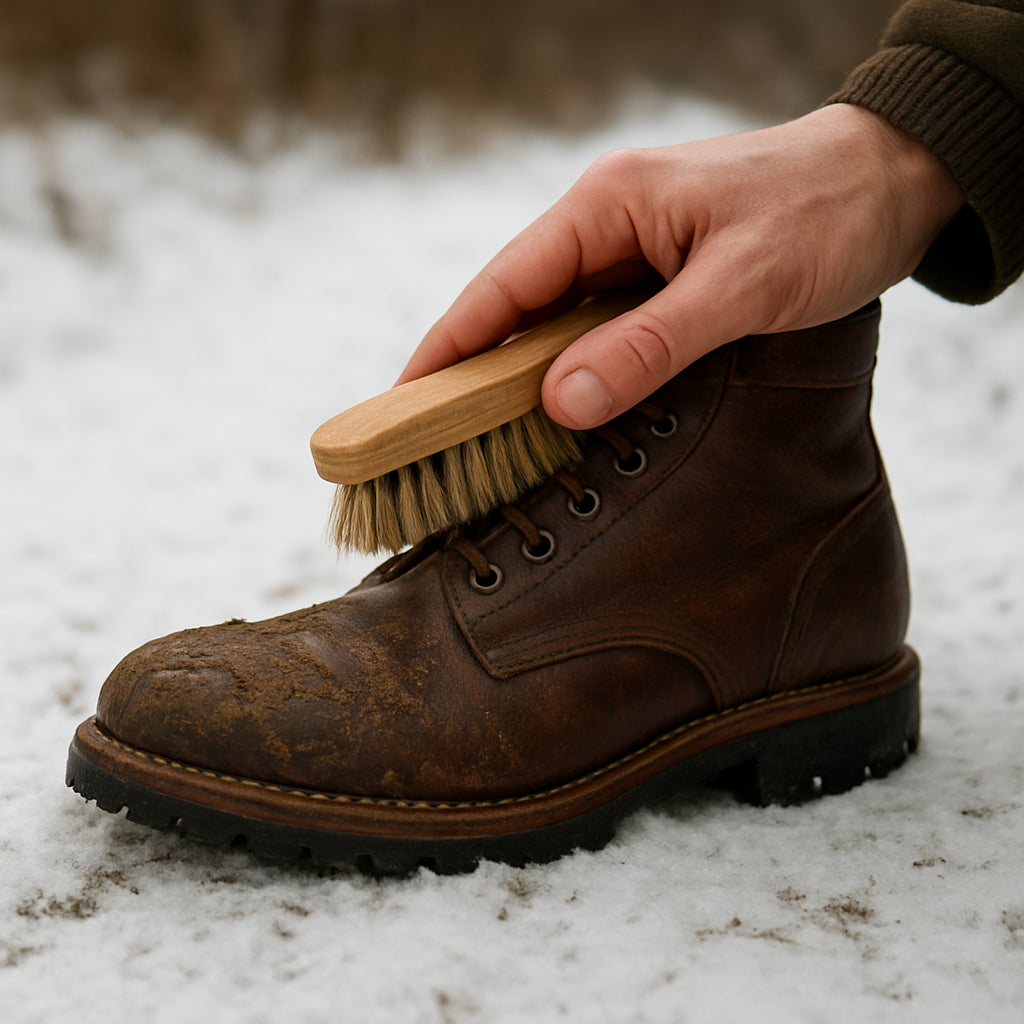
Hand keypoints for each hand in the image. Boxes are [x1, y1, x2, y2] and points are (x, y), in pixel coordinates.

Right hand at [397, 104, 963, 428]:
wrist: (897, 179)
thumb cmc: (826, 213)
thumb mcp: (741, 285)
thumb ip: (649, 344)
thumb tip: (559, 400)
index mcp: (607, 205)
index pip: (501, 286)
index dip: (447, 348)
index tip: (400, 407)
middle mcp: (606, 224)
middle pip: (515, 308)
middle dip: (470, 374)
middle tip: (430, 446)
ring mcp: (631, 251)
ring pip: (554, 324)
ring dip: (520, 380)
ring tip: (480, 446)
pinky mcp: (659, 278)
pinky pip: (597, 331)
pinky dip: (573, 374)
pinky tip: (561, 418)